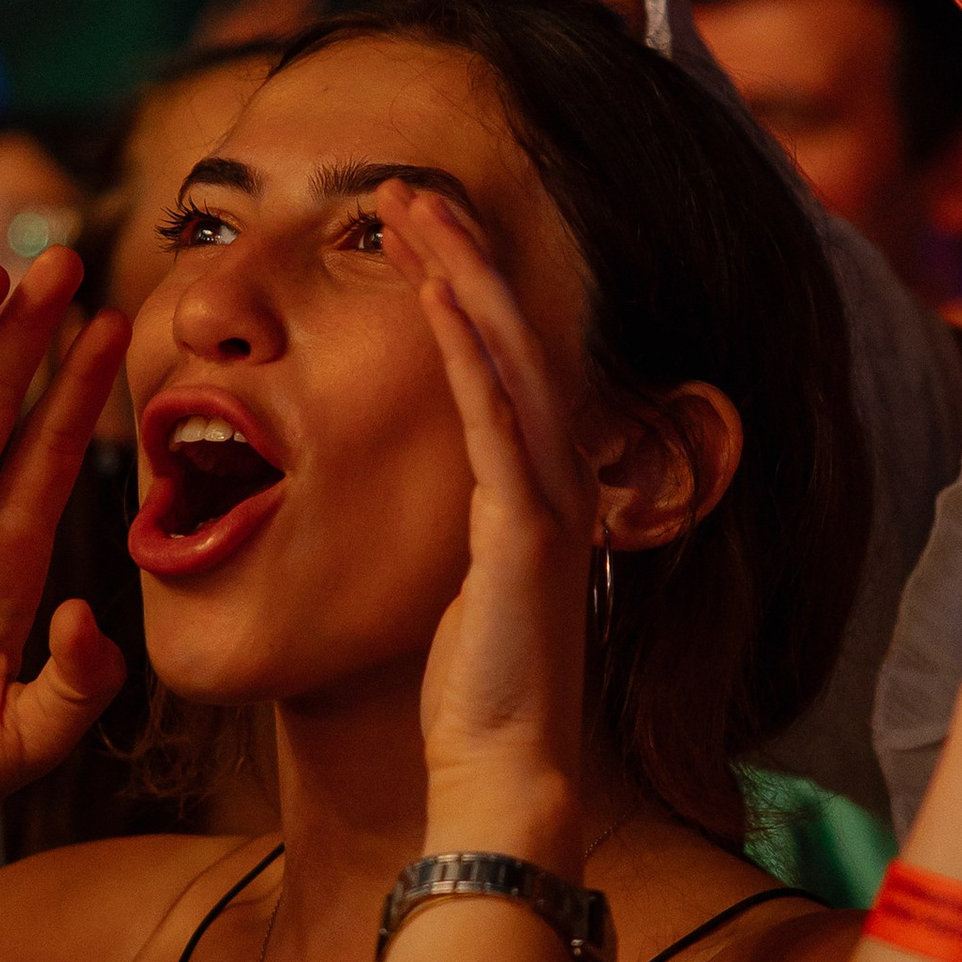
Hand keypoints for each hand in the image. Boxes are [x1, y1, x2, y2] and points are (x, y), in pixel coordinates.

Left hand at [380, 183, 592, 862]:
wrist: (505, 772)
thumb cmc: (478, 694)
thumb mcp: (466, 587)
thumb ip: (466, 531)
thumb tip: (434, 502)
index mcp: (538, 484)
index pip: (502, 357)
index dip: (462, 285)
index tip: (410, 231)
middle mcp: (557, 474)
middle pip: (512, 331)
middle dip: (459, 251)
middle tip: (404, 188)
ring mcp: (549, 495)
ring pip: (508, 352)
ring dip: (460, 270)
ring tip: (410, 208)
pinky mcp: (526, 525)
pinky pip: (494, 414)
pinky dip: (467, 346)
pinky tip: (435, 291)